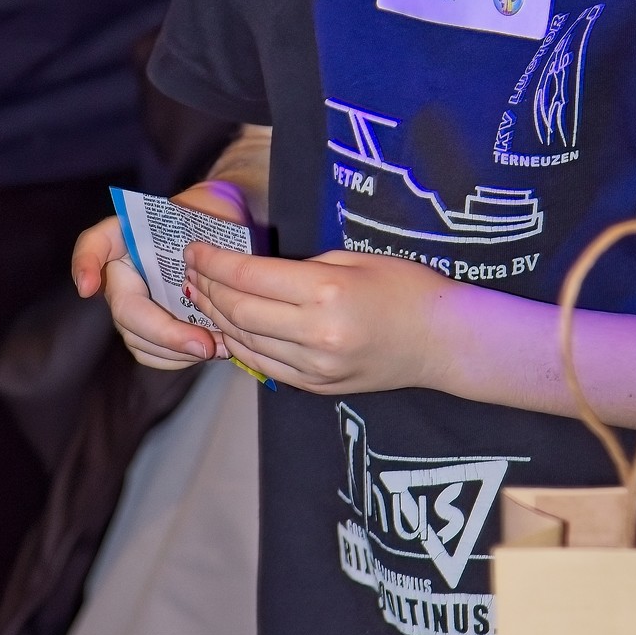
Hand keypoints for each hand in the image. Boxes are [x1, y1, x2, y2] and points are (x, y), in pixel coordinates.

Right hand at [71, 182, 250, 371]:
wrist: (219, 235)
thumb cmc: (208, 217)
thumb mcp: (205, 206)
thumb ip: (196, 219)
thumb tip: (201, 252)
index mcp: (125, 236)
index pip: (93, 244)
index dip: (85, 264)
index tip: (89, 287)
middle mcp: (120, 272)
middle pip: (125, 309)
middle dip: (164, 333)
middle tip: (204, 345)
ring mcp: (131, 302)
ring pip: (137, 338)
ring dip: (176, 350)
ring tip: (216, 346)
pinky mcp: (146, 327)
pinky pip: (151, 353)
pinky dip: (179, 357)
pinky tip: (210, 350)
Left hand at [183, 244, 447, 392]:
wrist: (443, 341)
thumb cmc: (406, 289)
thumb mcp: (353, 260)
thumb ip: (299, 267)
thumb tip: (251, 270)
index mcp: (326, 293)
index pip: (248, 277)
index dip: (213, 261)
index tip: (195, 248)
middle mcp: (316, 334)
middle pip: (238, 310)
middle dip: (207, 287)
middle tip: (193, 270)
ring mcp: (315, 367)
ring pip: (244, 341)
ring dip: (216, 317)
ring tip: (202, 295)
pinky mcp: (317, 386)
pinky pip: (263, 365)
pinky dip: (239, 345)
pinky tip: (230, 326)